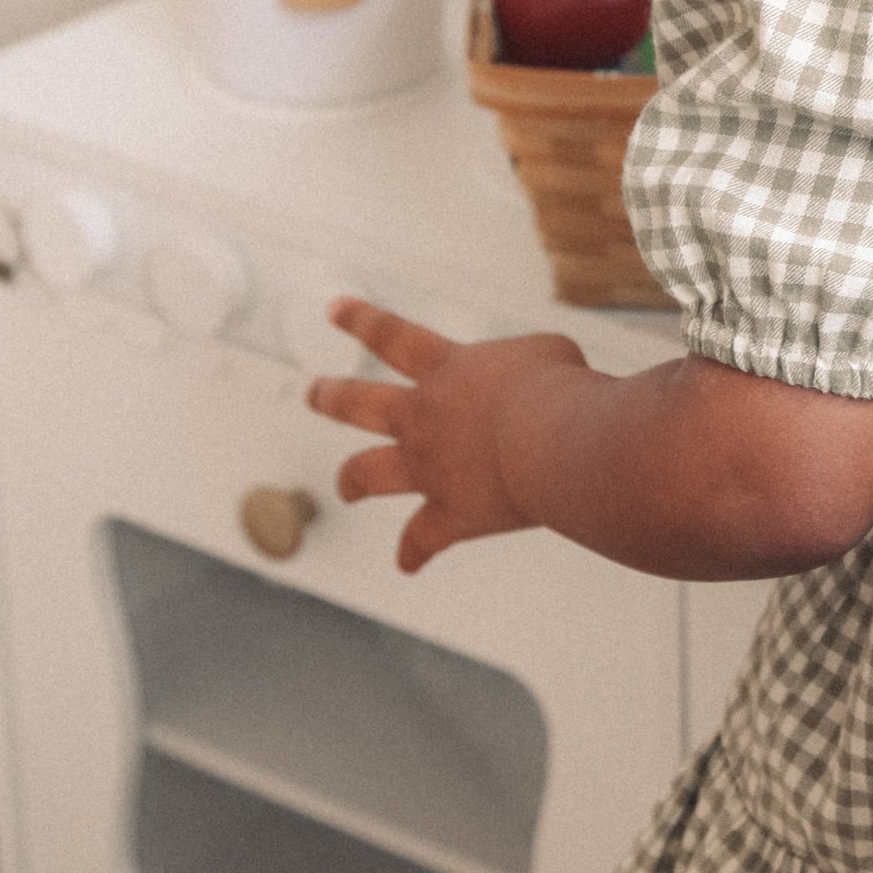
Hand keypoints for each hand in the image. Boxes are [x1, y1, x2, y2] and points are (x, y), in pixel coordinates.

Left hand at [304, 298, 588, 572]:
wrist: (555, 440)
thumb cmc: (559, 387)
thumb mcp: (547, 351)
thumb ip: (527, 362)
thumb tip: (536, 378)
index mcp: (446, 368)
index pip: (391, 335)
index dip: (361, 320)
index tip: (334, 309)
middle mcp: (423, 416)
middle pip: (359, 404)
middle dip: (331, 397)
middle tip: (313, 392)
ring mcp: (429, 468)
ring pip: (368, 472)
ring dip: (350, 479)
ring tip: (343, 486)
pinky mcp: (450, 514)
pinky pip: (422, 539)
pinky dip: (414, 552)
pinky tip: (408, 564)